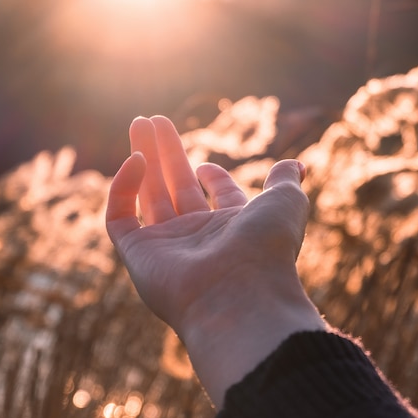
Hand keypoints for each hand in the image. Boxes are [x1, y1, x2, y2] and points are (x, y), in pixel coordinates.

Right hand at [106, 116, 325, 406]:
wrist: (240, 296)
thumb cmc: (266, 250)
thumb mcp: (285, 204)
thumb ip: (284, 181)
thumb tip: (297, 165)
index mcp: (230, 228)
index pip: (215, 198)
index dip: (211, 177)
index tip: (206, 164)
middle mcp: (197, 237)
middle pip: (175, 187)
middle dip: (166, 153)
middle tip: (153, 121)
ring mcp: (165, 246)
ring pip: (147, 194)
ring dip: (142, 156)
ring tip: (138, 121)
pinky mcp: (137, 254)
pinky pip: (120, 217)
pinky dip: (123, 188)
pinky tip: (136, 160)